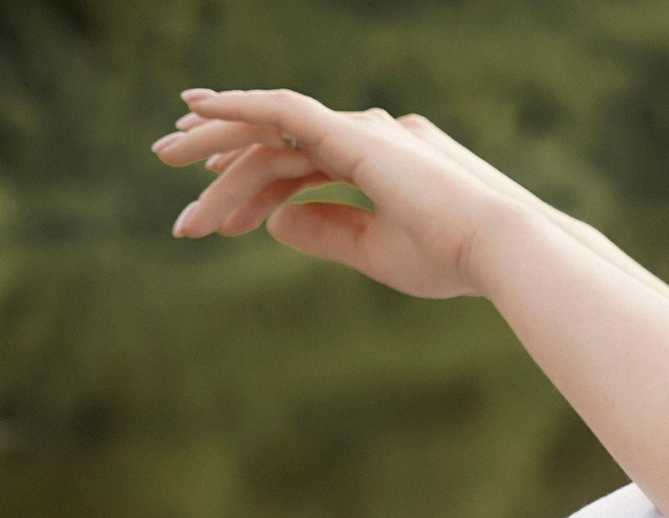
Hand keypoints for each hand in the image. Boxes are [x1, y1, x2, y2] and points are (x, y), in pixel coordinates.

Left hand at [151, 88, 535, 299]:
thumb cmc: (452, 259)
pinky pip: (281, 109)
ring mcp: (362, 129)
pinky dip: (238, 106)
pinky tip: (196, 112)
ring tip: (172, 178)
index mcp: (381, 164)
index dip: (254, 191)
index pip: (302, 166)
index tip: (217, 220)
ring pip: (271, 135)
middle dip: (224, 172)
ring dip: (217, 157)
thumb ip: (326, 231)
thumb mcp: (376, 251)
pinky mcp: (352, 132)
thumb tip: (272, 222)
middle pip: (278, 147)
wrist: (497, 248)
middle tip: (182, 209)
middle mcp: (370, 136)